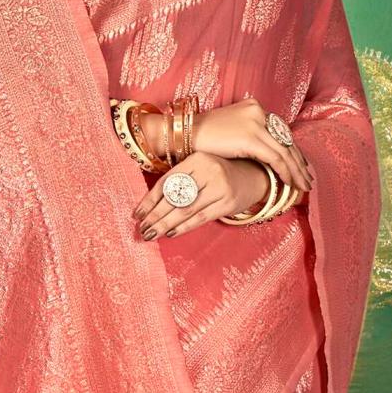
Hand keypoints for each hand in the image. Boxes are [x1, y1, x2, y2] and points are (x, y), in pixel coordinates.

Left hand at [133, 156, 280, 238]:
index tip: (137, 214)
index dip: (150, 200)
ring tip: (151, 234)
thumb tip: (149, 206)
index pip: (167, 181)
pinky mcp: (228, 202)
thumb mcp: (200, 168)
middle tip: (142, 229)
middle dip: (155, 216)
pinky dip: (184, 227)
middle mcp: (209, 169)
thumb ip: (180, 180)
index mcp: (197, 158)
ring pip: (186, 209)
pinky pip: (200, 217)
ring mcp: (220, 186)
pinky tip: (171, 233)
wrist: (253, 176)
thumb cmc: (218, 175)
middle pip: (175, 197)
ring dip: (166, 224)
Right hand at [137, 95, 312, 194]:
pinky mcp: (251, 137)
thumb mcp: (231, 131)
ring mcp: (256, 123)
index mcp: (255, 108)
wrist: (185, 134)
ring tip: (304, 186)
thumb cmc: (203, 137)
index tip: (301, 167)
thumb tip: (263, 154)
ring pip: (285, 150)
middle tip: (308, 179)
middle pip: (286, 140)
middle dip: (299, 162)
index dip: (293, 151)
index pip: (281, 132)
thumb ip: (249, 136)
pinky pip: (275, 157)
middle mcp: (259, 112)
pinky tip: (290, 183)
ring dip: (296, 171)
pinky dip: (285, 172)